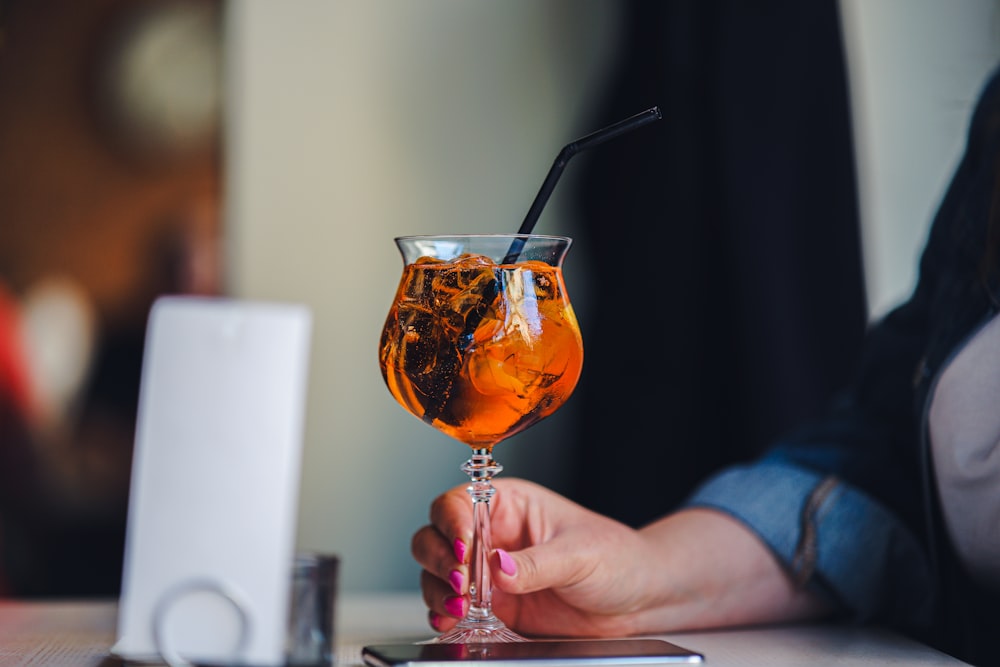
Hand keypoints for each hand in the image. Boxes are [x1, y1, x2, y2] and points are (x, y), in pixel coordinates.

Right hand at [412, 478, 647, 636]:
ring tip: (459, 609)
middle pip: (435, 535)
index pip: (459, 503)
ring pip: (436, 574)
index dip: (451, 523)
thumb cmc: (616, 558)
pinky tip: (451, 621)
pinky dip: (444, 616)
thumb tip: (498, 567)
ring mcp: (487, 572)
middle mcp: (490, 534)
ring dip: (438, 591)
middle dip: (439, 559)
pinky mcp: (491, 607)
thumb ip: (537, 563)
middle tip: (460, 584)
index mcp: (508, 504)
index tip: (462, 548)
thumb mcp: (579, 554)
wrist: (637, 601)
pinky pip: (452, 609)